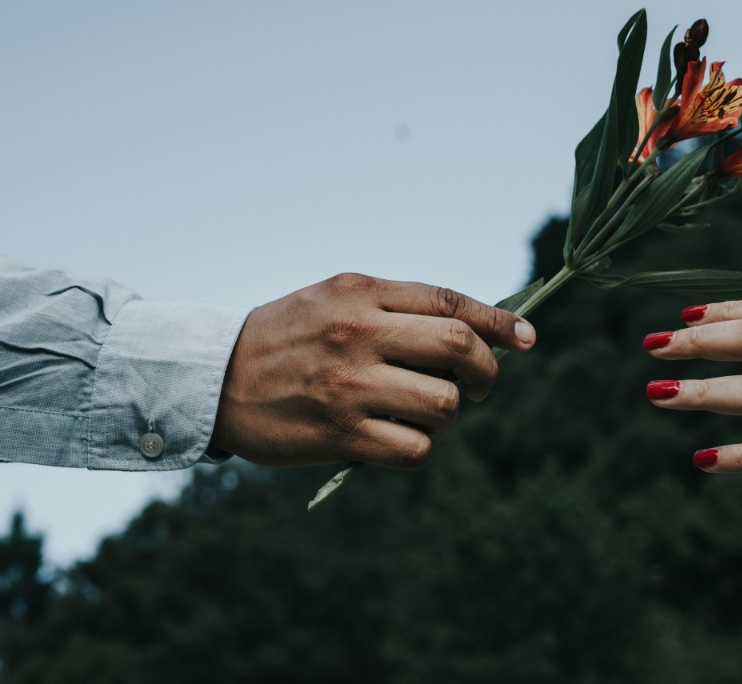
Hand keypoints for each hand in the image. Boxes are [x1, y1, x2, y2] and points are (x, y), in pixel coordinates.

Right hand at [212, 273, 535, 467]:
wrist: (213, 378)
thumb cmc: (288, 337)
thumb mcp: (337, 299)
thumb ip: (398, 307)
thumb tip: (474, 331)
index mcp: (362, 292)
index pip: (449, 301)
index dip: (499, 322)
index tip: (528, 339)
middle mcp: (359, 333)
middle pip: (458, 347)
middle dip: (487, 371)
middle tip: (480, 385)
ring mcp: (350, 385)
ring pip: (444, 404)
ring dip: (447, 413)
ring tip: (421, 410)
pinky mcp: (340, 434)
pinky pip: (416, 449)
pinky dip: (420, 448)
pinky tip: (398, 439)